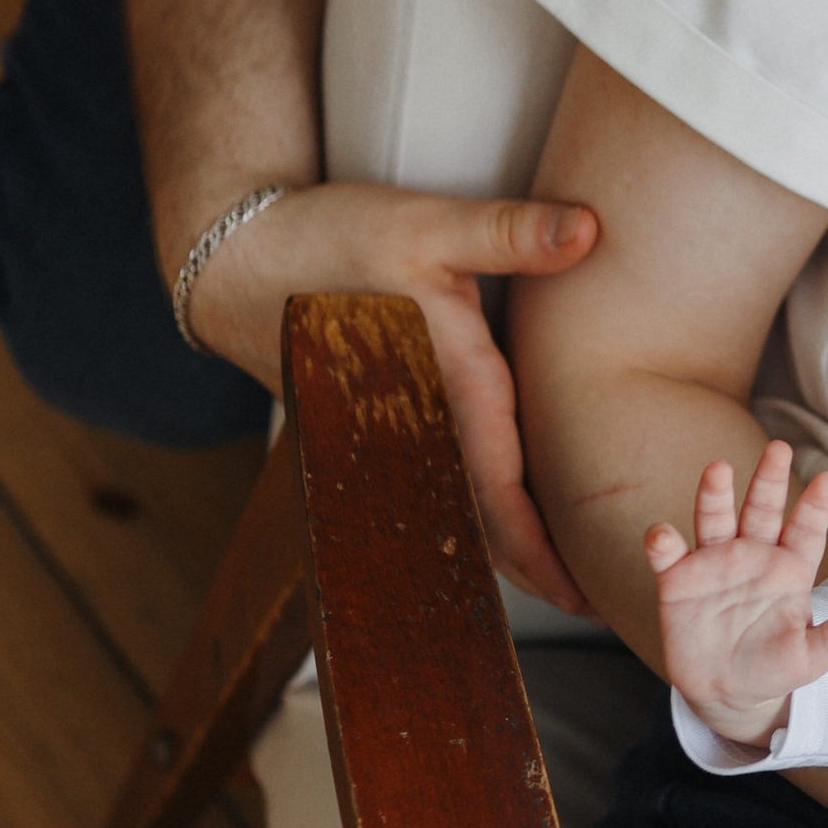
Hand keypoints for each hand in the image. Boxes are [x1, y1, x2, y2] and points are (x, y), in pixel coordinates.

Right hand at [181, 178, 600, 609]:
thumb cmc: (326, 243)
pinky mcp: (374, 427)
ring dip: (503, 545)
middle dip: (535, 567)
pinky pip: (430, 485)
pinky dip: (466, 513)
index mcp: (447, 393)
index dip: (544, 553)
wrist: (233, 264)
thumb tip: (587, 229)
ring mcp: (391, 436)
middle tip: (594, 603)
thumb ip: (509, 232)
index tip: (582, 597)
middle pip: (482, 524)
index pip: (502, 499)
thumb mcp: (425, 225)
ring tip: (556, 577)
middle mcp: (419, 429)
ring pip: (456, 508)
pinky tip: (488, 524)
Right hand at [643, 446, 827, 745]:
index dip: (815, 506)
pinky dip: (663, 542)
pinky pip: (668, 555)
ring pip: (715, 520)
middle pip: (761, 510)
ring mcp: (714, 564)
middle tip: (779, 448)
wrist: (726, 692)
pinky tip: (662, 535)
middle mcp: (752, 556)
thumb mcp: (812, 657)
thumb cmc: (774, 668)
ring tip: (718, 469)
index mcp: (789, 569)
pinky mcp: (678, 580)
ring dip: (714, 495)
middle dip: (769, 480)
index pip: (806, 530)